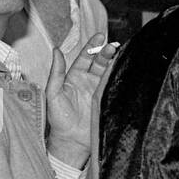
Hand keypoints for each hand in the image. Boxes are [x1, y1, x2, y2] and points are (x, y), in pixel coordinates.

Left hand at [47, 33, 117, 167]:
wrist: (71, 141)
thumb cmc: (58, 119)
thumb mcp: (53, 93)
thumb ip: (56, 72)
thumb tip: (56, 50)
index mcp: (74, 77)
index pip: (85, 57)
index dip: (92, 46)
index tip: (100, 36)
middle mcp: (88, 82)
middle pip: (99, 62)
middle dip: (106, 52)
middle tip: (113, 46)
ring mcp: (98, 91)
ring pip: (108, 72)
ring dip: (114, 63)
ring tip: (121, 54)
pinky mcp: (107, 101)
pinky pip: (115, 86)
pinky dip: (120, 77)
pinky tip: (125, 70)